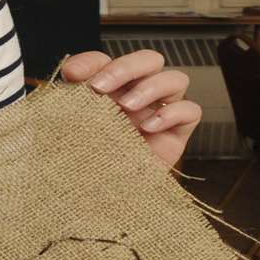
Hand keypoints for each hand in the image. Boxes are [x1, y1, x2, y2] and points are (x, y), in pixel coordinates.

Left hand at [59, 50, 199, 167]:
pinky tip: (149, 127)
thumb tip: (70, 69)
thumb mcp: (68, 126)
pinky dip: (172, 113)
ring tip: (127, 107)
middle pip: (149, 60)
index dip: (92, 62)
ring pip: (176, 79)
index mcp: (109, 89)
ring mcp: (159, 112)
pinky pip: (191, 110)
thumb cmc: (80, 161)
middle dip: (125, 67)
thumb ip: (69, 96)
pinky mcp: (176, 134)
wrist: (94, 199)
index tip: (73, 76)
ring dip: (151, 87)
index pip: (107, 60)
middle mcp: (137, 95)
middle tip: (100, 87)